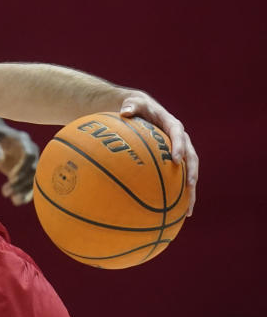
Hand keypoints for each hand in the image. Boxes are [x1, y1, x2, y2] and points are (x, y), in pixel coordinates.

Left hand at [0, 117, 38, 205]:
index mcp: (22, 140)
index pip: (30, 155)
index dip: (23, 167)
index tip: (11, 177)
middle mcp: (30, 151)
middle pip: (34, 169)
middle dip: (22, 182)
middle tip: (6, 192)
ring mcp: (29, 161)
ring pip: (34, 178)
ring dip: (25, 190)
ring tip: (14, 200)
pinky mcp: (24, 170)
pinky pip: (29, 183)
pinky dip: (25, 193)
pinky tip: (16, 201)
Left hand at [119, 93, 197, 214]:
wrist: (138, 110)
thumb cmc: (133, 106)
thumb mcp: (131, 103)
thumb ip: (130, 106)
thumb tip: (125, 111)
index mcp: (171, 124)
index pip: (178, 133)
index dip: (178, 146)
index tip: (176, 159)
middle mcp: (178, 139)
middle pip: (191, 156)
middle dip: (192, 172)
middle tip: (190, 186)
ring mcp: (177, 151)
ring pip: (189, 171)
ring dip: (190, 189)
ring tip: (188, 209)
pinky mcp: (172, 162)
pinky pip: (177, 178)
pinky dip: (178, 194)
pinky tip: (174, 213)